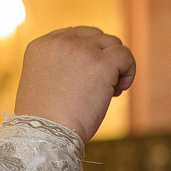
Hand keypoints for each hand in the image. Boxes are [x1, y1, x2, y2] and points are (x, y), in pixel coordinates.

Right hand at [13, 26, 135, 142]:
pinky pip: (125, 54)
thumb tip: (89, 73)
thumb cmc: (46, 122)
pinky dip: (129, 69)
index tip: (87, 80)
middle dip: (102, 59)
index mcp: (42, 45)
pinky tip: (120, 90)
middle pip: (94, 37)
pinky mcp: (101, 63)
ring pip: (112, 42)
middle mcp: (60, 42)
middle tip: (100, 89)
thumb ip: (60, 71)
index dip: (87, 56)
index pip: (74, 36)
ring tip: (111, 91)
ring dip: (116, 65)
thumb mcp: (46, 87)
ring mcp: (81, 50)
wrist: (47, 133)